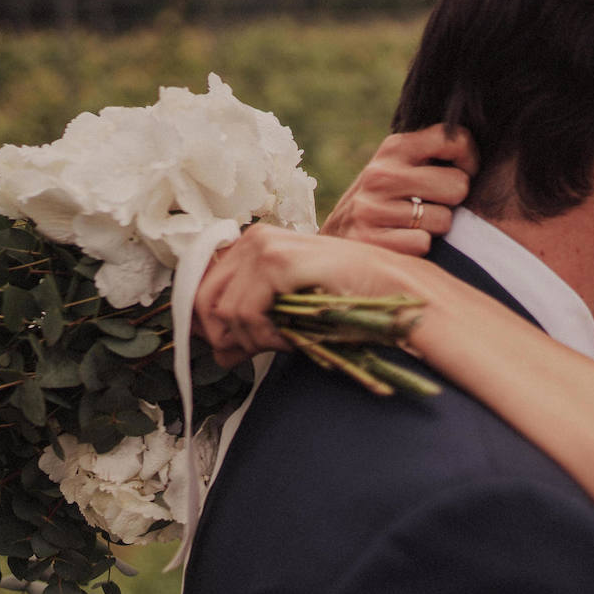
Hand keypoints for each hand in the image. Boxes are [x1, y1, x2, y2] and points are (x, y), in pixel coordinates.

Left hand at [193, 228, 422, 368]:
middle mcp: (253, 238)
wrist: (390, 289)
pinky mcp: (276, 262)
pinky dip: (265, 336)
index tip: (231, 351)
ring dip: (252, 340)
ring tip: (285, 343)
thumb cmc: (347, 299)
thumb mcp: (288, 310)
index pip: (204, 287)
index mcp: (253, 244)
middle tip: (250, 355)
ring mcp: (264, 247)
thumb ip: (250, 324)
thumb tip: (217, 352)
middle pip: (205, 300)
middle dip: (224, 337)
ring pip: (225, 311)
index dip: (209, 325)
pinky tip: (290, 339)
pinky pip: (246, 313)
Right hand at [320, 124, 478, 255]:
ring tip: (412, 225)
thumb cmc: (382, 202)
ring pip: (444, 220)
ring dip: (435, 228)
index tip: (464, 172)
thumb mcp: (399, 167)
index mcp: (394, 148)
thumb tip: (478, 148)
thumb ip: (430, 154)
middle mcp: (381, 174)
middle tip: (433, 205)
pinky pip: (423, 243)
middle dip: (453, 201)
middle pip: (458, 185)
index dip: (470, 159)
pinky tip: (400, 242)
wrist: (336, 242)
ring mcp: (373, 208)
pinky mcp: (370, 240)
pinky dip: (418, 248)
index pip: (453, 139)